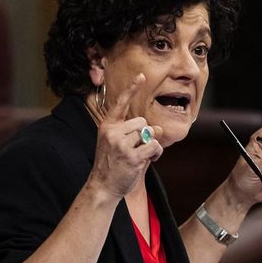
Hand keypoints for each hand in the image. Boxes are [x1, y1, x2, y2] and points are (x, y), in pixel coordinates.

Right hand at [87, 74, 163, 198]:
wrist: (103, 186)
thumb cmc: (112, 165)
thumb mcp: (118, 145)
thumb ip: (136, 134)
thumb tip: (158, 127)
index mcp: (107, 126)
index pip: (120, 103)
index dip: (132, 89)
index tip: (142, 75)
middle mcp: (113, 132)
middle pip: (142, 122)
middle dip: (145, 135)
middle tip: (138, 149)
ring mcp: (122, 144)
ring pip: (149, 134)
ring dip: (151, 145)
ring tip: (142, 156)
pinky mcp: (132, 156)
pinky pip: (154, 147)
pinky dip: (155, 154)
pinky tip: (147, 160)